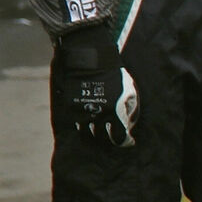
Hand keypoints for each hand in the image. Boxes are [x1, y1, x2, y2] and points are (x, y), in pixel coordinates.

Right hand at [56, 31, 137, 147]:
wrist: (90, 58)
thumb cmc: (113, 73)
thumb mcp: (128, 90)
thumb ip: (130, 108)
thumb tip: (130, 123)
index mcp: (115, 110)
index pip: (119, 137)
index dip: (124, 142)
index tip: (127, 142)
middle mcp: (99, 114)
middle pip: (102, 138)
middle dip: (107, 140)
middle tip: (110, 139)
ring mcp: (83, 111)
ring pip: (87, 133)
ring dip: (93, 134)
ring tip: (97, 133)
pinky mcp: (70, 106)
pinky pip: (75, 123)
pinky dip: (81, 126)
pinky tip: (86, 124)